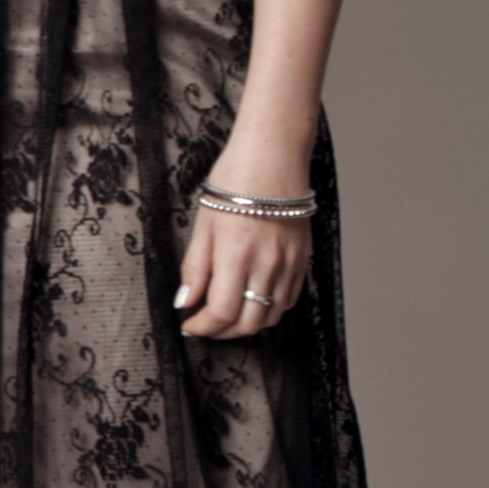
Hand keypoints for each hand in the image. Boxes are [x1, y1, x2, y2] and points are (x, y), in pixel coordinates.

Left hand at [175, 161, 307, 342]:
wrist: (274, 155)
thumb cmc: (235, 180)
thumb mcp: (204, 223)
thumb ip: (195, 267)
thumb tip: (185, 301)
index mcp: (237, 254)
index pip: (222, 312)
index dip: (203, 327)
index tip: (189, 324)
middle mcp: (268, 264)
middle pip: (249, 323)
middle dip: (222, 332)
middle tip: (205, 325)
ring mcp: (290, 263)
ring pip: (271, 316)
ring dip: (246, 324)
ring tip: (226, 315)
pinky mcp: (303, 259)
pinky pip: (289, 299)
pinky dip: (269, 309)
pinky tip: (252, 301)